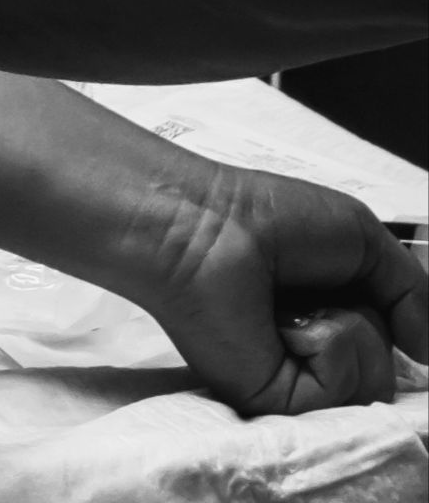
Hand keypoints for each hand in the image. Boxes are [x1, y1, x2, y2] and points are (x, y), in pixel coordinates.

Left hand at [130, 162, 427, 413]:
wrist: (206, 224)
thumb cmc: (267, 217)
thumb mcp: (365, 239)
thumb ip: (412, 293)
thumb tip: (425, 352)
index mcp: (328, 312)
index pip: (389, 345)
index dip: (399, 329)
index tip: (391, 314)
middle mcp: (309, 349)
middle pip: (387, 369)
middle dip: (375, 323)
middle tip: (322, 290)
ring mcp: (290, 376)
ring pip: (372, 385)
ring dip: (355, 332)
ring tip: (297, 304)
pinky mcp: (270, 397)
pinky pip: (340, 392)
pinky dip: (331, 347)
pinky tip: (286, 323)